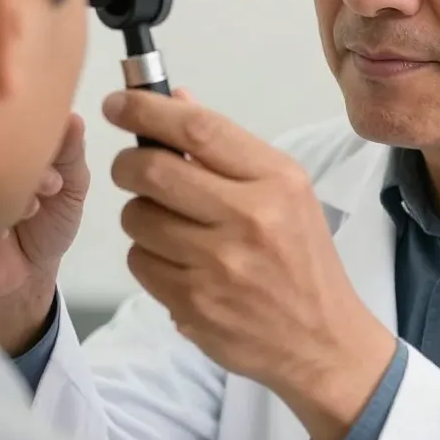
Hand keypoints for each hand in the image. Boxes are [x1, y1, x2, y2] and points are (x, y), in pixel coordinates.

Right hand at [0, 113, 89, 354]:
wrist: (19, 281)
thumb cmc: (45, 225)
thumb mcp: (70, 187)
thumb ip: (71, 153)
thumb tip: (73, 117)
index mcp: (0, 142)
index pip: (10, 113)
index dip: (39, 127)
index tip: (60, 150)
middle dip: (29, 157)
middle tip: (53, 184)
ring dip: (10, 188)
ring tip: (34, 208)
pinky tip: (3, 232)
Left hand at [103, 89, 396, 439]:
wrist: (322, 342)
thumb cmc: (301, 258)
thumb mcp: (285, 192)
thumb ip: (227, 147)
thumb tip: (176, 98)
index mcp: (276, 180)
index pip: (198, 129)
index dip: (146, 110)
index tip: (117, 103)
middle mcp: (250, 217)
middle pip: (153, 171)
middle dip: (127, 165)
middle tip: (130, 169)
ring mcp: (220, 264)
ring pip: (137, 217)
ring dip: (139, 214)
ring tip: (168, 224)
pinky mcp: (194, 303)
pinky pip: (139, 261)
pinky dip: (147, 255)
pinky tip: (176, 261)